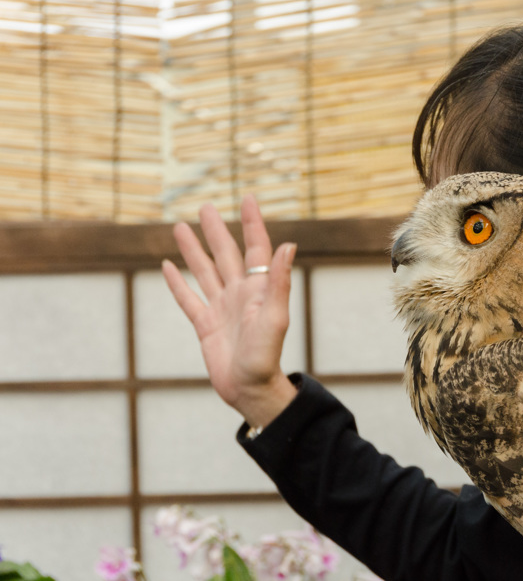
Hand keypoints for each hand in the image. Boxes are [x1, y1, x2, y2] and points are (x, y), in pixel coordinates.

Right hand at [162, 194, 297, 427]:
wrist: (250, 389)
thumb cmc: (266, 356)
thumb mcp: (275, 316)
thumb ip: (278, 281)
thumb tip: (288, 245)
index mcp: (258, 288)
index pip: (256, 247)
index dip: (252, 223)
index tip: (248, 198)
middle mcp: (240, 294)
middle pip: (225, 254)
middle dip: (216, 230)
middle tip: (205, 206)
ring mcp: (221, 308)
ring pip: (203, 271)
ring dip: (192, 250)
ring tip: (180, 227)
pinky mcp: (204, 325)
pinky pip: (188, 299)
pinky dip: (177, 283)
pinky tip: (168, 266)